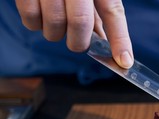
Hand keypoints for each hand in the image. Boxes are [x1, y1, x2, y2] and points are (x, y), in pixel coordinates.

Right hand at [15, 0, 132, 67]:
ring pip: (54, 25)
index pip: (113, 13)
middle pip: (80, 23)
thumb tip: (108, 45)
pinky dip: (35, 24)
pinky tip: (39, 13)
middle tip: (78, 41)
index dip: (120, 41)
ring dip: (56, 33)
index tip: (124, 62)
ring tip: (56, 21)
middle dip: (79, 42)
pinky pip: (31, 18)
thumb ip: (98, 14)